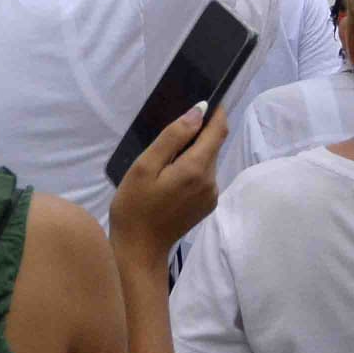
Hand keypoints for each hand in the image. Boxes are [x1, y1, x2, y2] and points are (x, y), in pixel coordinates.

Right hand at [109, 102, 226, 262]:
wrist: (138, 250)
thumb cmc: (134, 207)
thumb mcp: (145, 166)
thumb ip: (173, 137)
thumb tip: (199, 111)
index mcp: (197, 169)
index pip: (218, 131)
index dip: (215, 113)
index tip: (205, 102)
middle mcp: (212, 180)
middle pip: (212, 146)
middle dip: (197, 135)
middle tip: (169, 139)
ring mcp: (211, 195)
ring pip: (208, 161)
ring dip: (193, 154)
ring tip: (165, 162)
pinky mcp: (207, 205)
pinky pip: (204, 177)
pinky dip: (192, 169)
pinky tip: (170, 179)